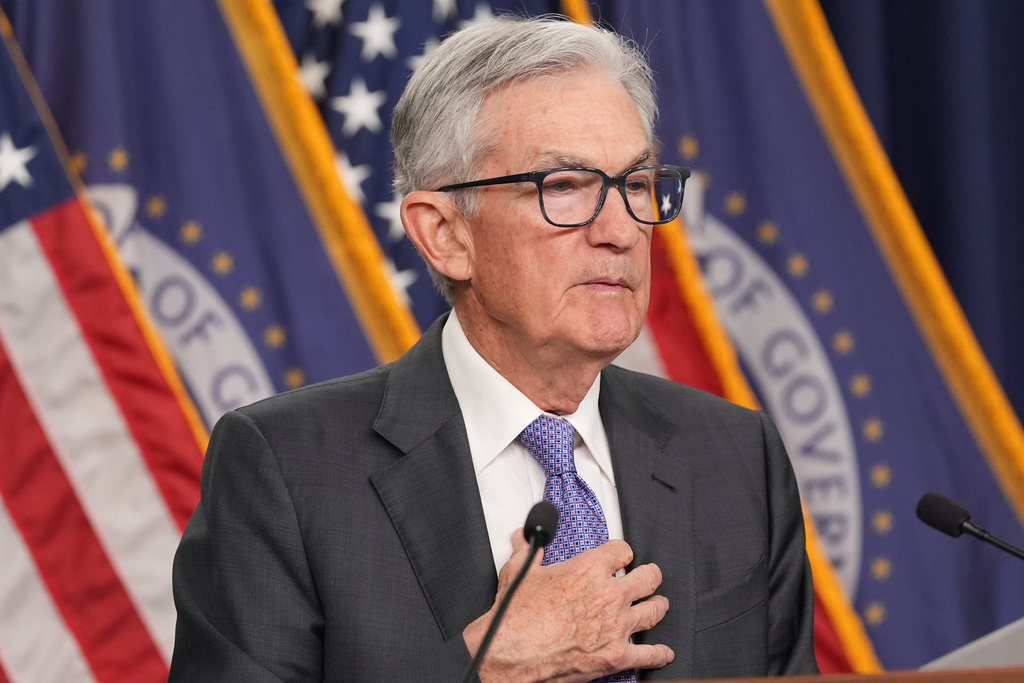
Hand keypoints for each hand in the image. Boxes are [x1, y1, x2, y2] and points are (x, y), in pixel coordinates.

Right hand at [463, 531, 672, 681]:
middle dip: (649, 576)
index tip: (621, 557)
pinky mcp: (616, 655)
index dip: (622, 553)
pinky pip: (649, 654)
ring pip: (654, 610)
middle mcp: (609, 595)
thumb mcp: (519, 572)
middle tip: (649, 577)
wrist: (510, 654)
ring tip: (658, 605)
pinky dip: (658, 653)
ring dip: (657, 606)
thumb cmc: (515, 617)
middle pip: (648, 577)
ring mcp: (616, 626)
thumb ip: (528, 551)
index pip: (622, 551)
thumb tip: (524, 537)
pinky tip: (663, 652)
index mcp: (589, 569)